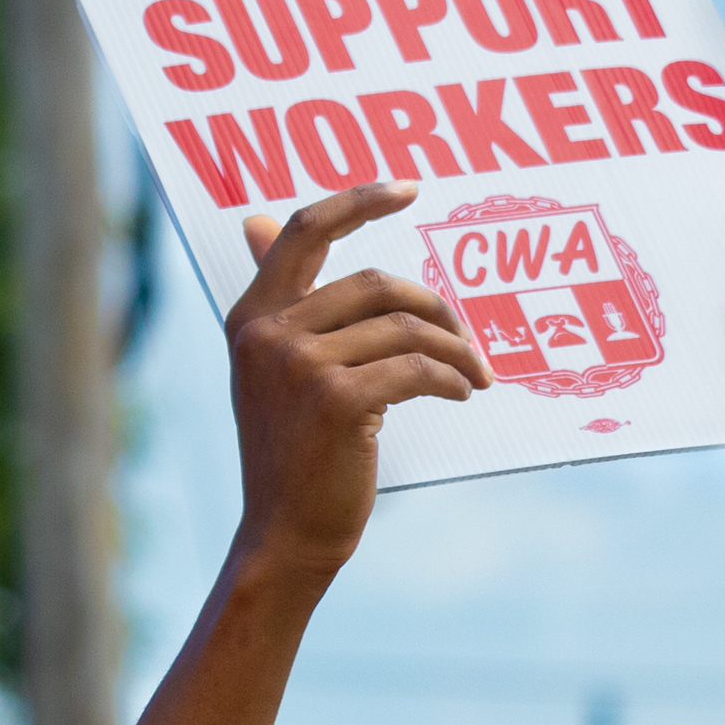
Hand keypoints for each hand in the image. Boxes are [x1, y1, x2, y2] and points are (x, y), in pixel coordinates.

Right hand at [226, 184, 491, 574]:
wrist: (284, 535)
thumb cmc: (290, 451)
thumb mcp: (270, 366)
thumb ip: (279, 298)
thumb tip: (256, 219)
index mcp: (251, 316)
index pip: (307, 230)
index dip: (359, 200)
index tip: (408, 189)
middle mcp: (268, 333)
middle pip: (376, 283)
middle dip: (435, 306)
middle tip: (466, 336)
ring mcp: (299, 365)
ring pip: (406, 328)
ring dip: (454, 350)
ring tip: (473, 375)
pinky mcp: (338, 401)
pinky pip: (417, 368)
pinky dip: (452, 378)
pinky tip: (464, 393)